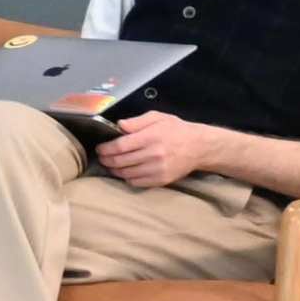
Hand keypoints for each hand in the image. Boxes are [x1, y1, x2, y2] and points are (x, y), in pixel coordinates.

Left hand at [96, 110, 220, 190]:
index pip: (120, 146)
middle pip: (120, 161)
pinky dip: (127, 178)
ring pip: (126, 173)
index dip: (106, 149)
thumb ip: (136, 121)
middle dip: (106, 160)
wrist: (199, 147)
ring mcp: (157, 169)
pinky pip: (137, 182)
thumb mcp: (157, 117)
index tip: (100, 148)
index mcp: (151, 137)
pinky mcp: (161, 180)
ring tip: (111, 165)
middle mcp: (153, 154)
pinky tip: (125, 172)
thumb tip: (119, 125)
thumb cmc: (176, 130)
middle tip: (102, 157)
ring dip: (115, 170)